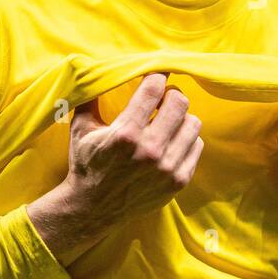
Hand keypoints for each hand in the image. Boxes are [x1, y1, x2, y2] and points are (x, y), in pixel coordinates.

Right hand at [28, 73, 203, 266]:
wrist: (93, 209)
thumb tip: (96, 69)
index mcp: (125, 133)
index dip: (157, 75)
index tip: (157, 73)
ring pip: (193, 123)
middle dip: (171, 94)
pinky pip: (196, 146)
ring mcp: (167, 168)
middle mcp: (149, 150)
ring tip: (168, 121)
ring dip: (181, 117)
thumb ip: (91, 96)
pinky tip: (172, 140)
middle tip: (162, 98)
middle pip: (180, 102)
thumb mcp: (80, 128)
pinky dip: (186, 139)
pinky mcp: (178, 181)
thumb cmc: (86, 163)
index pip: (154, 88)